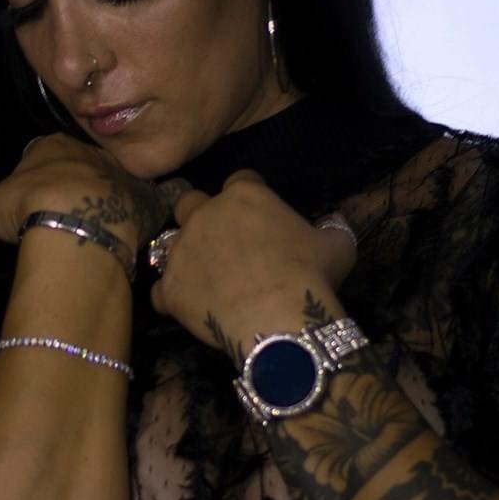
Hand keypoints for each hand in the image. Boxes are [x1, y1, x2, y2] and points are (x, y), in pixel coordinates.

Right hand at [0, 133, 187, 251]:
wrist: (76, 219)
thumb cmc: (28, 206)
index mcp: (53, 147)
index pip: (45, 152)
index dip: (41, 174)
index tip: (37, 196)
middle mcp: (91, 153)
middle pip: (84, 165)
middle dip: (80, 183)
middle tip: (72, 212)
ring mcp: (122, 174)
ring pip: (118, 181)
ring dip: (113, 197)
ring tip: (105, 223)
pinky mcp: (148, 199)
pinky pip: (155, 201)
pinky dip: (150, 212)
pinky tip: (144, 228)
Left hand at [149, 169, 356, 358]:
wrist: (280, 320)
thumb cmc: (312, 276)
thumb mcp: (337, 246)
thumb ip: (333, 228)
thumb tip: (335, 222)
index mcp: (245, 195)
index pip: (241, 179)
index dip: (249, 194)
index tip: (259, 213)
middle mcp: (206, 214)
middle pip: (189, 202)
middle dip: (200, 214)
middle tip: (220, 240)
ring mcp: (182, 251)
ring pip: (169, 244)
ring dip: (183, 255)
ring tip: (202, 276)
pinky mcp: (170, 288)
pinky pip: (160, 290)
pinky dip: (172, 297)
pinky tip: (189, 306)